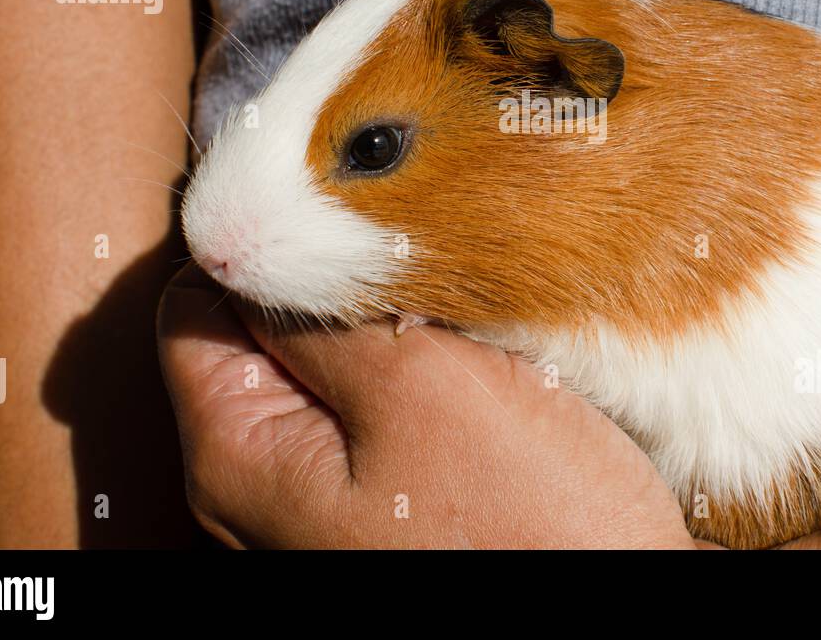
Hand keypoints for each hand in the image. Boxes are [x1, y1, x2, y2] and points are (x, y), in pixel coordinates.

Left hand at [157, 265, 699, 548]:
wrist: (623, 604)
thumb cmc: (529, 521)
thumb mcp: (417, 386)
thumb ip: (316, 311)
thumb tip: (251, 242)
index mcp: (240, 457)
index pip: (197, 304)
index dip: (267, 243)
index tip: (349, 220)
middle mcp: (265, 487)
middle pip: (265, 336)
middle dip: (341, 290)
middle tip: (429, 281)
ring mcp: (325, 501)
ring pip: (332, 368)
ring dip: (394, 332)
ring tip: (468, 338)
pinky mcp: (388, 505)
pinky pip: (381, 410)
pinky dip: (422, 376)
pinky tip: (483, 380)